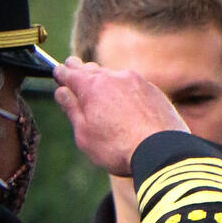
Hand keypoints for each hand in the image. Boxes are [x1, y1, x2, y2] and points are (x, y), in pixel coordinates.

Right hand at [53, 57, 188, 174]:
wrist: (162, 152)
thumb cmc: (118, 148)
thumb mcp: (85, 134)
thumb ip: (72, 110)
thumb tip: (62, 92)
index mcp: (91, 86)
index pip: (69, 72)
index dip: (61, 74)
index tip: (58, 74)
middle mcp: (113, 77)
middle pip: (91, 70)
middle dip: (82, 72)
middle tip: (75, 73)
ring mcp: (136, 81)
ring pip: (114, 77)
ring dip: (106, 83)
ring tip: (102, 94)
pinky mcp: (154, 91)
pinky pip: (134, 87)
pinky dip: (127, 93)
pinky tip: (127, 106)